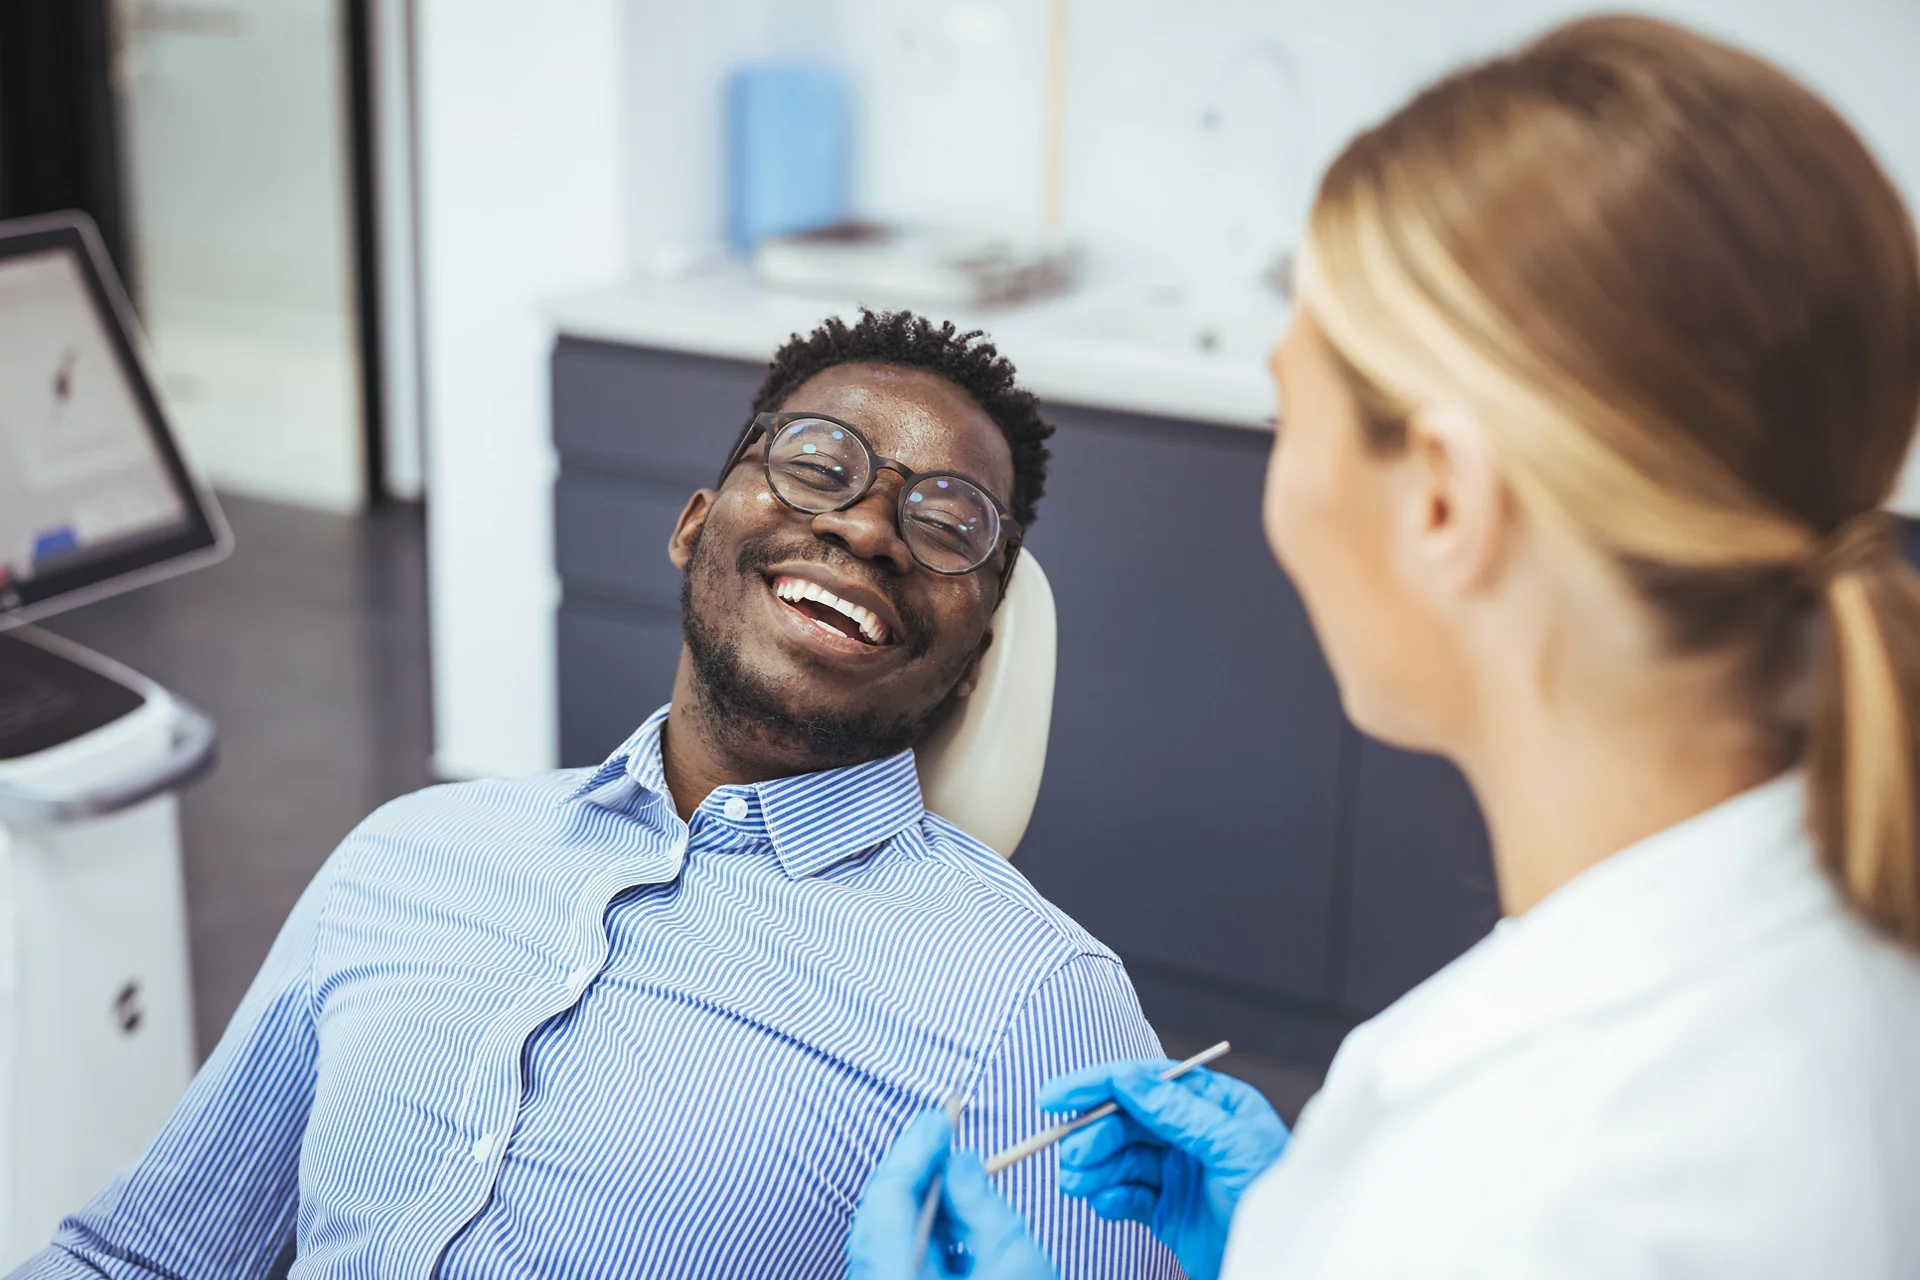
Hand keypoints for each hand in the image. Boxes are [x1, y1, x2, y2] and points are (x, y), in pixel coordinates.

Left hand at [846, 1109, 1057, 1279]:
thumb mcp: (1015, 1261)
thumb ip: (981, 1203)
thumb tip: (959, 1160)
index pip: (887, 1200)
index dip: (913, 1152)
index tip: (940, 1119)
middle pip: (879, 1218)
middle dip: (913, 1171)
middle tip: (941, 1129)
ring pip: (885, 1240)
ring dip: (919, 1201)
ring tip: (954, 1169)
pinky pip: (897, 1262)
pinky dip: (922, 1233)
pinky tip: (952, 1216)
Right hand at [1039, 1061, 1289, 1279]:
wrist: (1284, 1265)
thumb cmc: (1275, 1198)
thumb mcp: (1232, 1146)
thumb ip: (1179, 1112)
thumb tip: (1126, 1077)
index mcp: (1215, 1105)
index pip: (1148, 1082)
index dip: (1099, 1085)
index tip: (1057, 1097)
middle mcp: (1193, 1135)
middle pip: (1128, 1122)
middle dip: (1095, 1135)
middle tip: (1072, 1155)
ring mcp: (1179, 1174)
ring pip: (1122, 1160)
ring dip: (1095, 1168)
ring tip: (1077, 1183)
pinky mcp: (1169, 1212)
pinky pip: (1128, 1197)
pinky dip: (1110, 1198)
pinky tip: (1107, 1205)